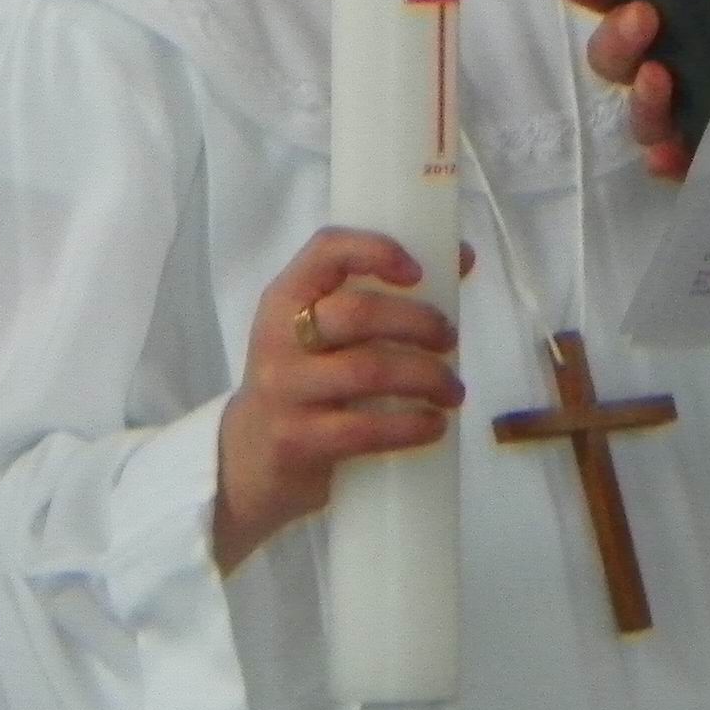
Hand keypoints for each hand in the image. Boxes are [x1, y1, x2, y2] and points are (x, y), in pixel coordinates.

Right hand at [214, 227, 471, 573]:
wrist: (249, 459)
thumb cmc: (304, 382)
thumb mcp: (324, 334)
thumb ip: (381, 296)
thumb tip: (461, 258)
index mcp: (286, 297)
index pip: (326, 250)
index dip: (377, 250)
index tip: (419, 272)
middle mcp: (278, 337)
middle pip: (359, 313)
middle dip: (419, 323)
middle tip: (451, 340)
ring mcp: (284, 390)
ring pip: (368, 371)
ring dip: (426, 377)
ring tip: (452, 390)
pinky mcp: (296, 441)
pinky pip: (363, 430)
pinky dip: (409, 426)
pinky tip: (434, 426)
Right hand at [560, 0, 709, 179]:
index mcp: (673, 15)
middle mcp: (664, 64)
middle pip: (614, 60)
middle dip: (616, 38)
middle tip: (642, 17)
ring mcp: (680, 114)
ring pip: (640, 115)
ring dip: (641, 98)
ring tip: (658, 79)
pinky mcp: (702, 156)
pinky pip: (675, 164)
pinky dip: (667, 161)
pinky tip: (667, 157)